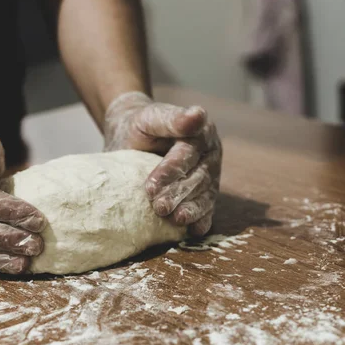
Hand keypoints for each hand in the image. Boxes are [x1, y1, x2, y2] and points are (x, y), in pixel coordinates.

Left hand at [104, 92, 221, 235]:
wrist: (133, 135)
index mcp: (201, 132)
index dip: (171, 170)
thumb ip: (172, 118)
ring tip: (177, 220)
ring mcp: (211, 174)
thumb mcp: (150, 117)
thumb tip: (199, 114)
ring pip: (206, 193)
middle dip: (179, 193)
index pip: (187, 154)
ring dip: (192, 209)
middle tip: (159, 207)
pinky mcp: (207, 191)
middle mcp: (210, 154)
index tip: (150, 186)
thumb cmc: (140, 125)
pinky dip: (202, 219)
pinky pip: (208, 207)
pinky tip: (195, 230)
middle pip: (198, 176)